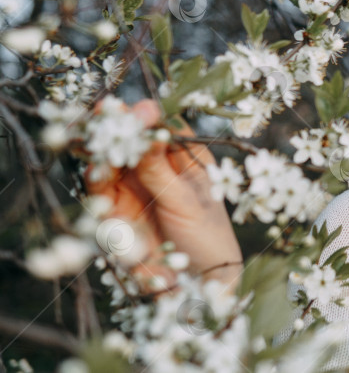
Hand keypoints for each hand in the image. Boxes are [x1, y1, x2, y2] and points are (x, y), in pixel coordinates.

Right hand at [84, 99, 242, 293]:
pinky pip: (98, 191)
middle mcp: (153, 167)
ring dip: (103, 148)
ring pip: (108, 160)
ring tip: (100, 138)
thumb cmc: (206, 235)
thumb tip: (147, 121)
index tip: (139, 109)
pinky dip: (97, 178)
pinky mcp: (112, 213)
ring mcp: (130, 189)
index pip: (161, 126)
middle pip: (128, 139)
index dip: (148, 116)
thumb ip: (159, 166)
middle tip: (107, 111)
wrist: (198, 283)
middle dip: (117, 126)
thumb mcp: (187, 199)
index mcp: (183, 156)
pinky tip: (99, 169)